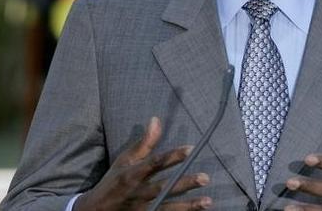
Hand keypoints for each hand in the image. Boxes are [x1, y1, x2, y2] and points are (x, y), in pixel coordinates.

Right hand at [74, 117, 211, 210]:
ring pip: (167, 208)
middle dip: (184, 184)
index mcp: (131, 175)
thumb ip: (144, 142)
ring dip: (188, 206)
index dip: (172, 156)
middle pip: (163, 188)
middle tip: (205, 178)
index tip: (191, 148)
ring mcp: (141, 210)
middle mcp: (136, 193)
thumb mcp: (124, 160)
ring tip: (208, 202)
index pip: (154, 163)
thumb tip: (156, 119)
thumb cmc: (113, 182)